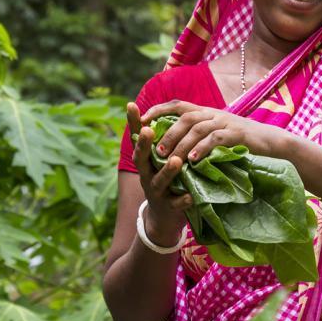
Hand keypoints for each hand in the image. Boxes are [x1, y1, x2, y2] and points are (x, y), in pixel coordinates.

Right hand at [127, 102, 189, 242]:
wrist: (164, 216)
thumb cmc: (163, 178)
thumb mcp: (158, 159)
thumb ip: (159, 138)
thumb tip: (159, 109)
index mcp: (145, 160)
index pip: (137, 138)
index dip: (133, 122)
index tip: (131, 104)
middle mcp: (146, 174)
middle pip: (141, 159)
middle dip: (143, 145)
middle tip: (148, 130)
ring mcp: (156, 192)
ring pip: (159, 181)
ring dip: (167, 171)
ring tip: (176, 161)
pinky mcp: (169, 207)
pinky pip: (176, 204)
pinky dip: (183, 200)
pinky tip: (190, 196)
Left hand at [141, 100, 288, 164]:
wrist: (274, 145)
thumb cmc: (244, 144)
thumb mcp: (219, 136)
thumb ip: (200, 136)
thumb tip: (174, 145)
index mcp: (208, 113)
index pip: (178, 105)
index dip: (159, 110)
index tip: (142, 120)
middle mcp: (215, 114)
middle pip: (186, 116)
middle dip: (168, 132)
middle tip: (155, 150)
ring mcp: (227, 123)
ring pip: (198, 128)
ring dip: (181, 143)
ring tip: (169, 158)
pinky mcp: (238, 135)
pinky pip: (217, 138)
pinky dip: (203, 148)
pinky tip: (193, 160)